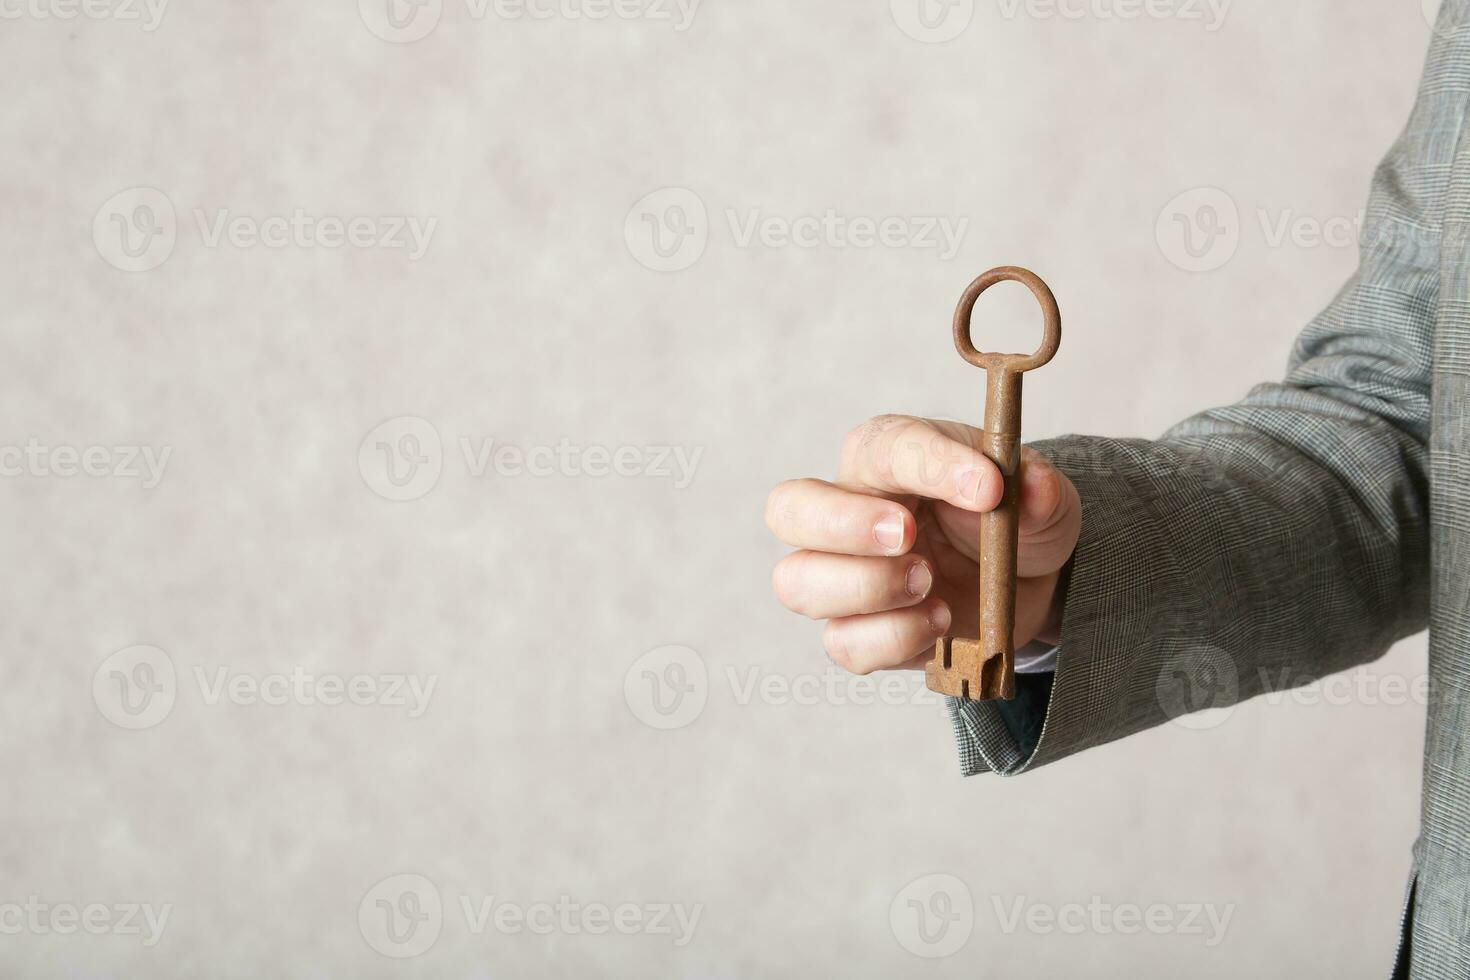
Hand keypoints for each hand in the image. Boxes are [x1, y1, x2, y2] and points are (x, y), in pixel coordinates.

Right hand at [764, 415, 1080, 673]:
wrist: (1027, 581)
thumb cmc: (1013, 519)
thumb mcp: (1041, 496)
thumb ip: (1039, 490)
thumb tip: (1033, 487)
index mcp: (886, 456)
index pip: (885, 448)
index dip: (932, 465)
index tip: (988, 487)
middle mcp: (849, 511)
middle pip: (789, 509)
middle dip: (843, 524)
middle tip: (907, 534)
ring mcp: (845, 575)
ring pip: (798, 582)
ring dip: (865, 587)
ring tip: (927, 583)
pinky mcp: (861, 631)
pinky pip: (844, 643)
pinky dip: (891, 638)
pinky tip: (938, 622)